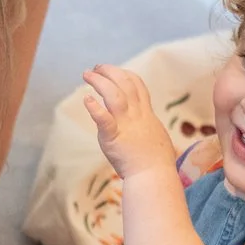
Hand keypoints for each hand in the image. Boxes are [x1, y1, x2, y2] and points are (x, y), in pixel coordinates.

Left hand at [82, 65, 177, 180]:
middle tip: (96, 67)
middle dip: (110, 71)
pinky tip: (86, 100)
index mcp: (146, 114)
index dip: (125, 74)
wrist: (154, 176)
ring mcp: (126, 125)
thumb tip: (148, 128)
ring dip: (99, 81)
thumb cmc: (158, 162)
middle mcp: (136, 115)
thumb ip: (149, 128)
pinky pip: (104, 120)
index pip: (137, 85)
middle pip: (124, 83)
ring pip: (114, 95)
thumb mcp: (156, 136)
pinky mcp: (113, 138)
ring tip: (87, 74)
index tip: (113, 71)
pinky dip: (95, 108)